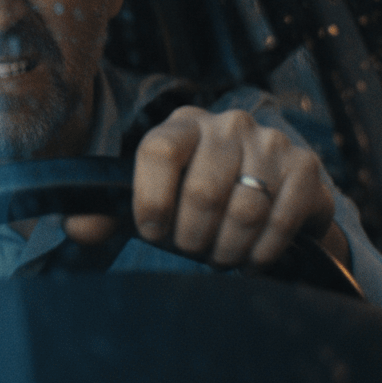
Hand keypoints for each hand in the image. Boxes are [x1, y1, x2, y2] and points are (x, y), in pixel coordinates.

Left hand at [65, 107, 344, 267]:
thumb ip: (107, 216)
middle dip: (193, 237)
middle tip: (193, 251)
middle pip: (202, 191)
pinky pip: (281, 218)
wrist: (268, 200)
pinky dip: (263, 250)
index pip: (156, 152)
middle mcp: (226, 124)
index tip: (154, 232)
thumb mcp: (149, 204)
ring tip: (221, 257)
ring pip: (244, 209)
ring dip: (228, 249)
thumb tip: (75, 226)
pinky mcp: (305, 167)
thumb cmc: (194, 202)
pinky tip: (252, 258)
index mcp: (180, 126)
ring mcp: (269, 142)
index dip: (151, 202)